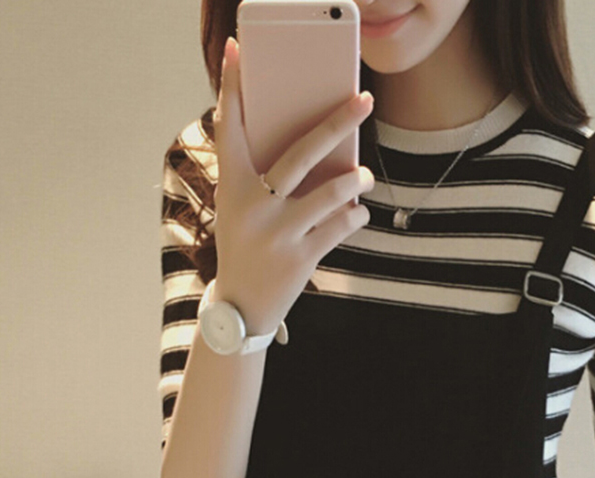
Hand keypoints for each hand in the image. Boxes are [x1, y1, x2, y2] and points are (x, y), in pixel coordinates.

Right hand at [210, 35, 375, 335]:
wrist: (240, 310)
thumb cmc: (246, 247)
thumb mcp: (240, 210)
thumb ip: (262, 177)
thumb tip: (314, 143)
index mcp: (231, 188)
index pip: (230, 128)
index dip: (233, 88)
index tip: (237, 51)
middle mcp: (253, 207)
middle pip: (301, 152)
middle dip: (337, 123)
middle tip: (364, 100)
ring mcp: (278, 234)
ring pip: (330, 192)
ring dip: (354, 180)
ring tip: (364, 175)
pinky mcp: (301, 258)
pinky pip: (340, 226)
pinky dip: (354, 215)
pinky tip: (357, 212)